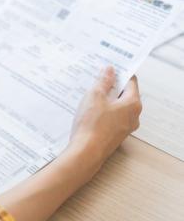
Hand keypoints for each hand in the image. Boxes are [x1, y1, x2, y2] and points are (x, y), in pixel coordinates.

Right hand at [0, 67, 141, 220]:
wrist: (86, 152)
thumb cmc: (92, 125)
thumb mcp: (95, 96)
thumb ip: (103, 81)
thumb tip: (109, 70)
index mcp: (133, 104)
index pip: (131, 81)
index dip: (119, 73)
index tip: (108, 68)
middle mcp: (133, 116)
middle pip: (124, 94)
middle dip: (110, 86)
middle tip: (95, 79)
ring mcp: (124, 127)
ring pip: (116, 107)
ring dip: (104, 100)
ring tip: (88, 95)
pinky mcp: (114, 135)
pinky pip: (111, 118)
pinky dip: (102, 112)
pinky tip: (88, 111)